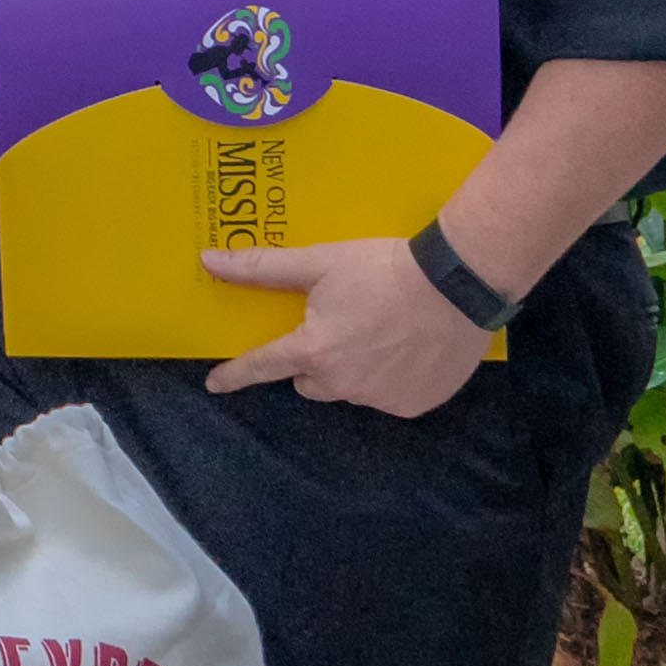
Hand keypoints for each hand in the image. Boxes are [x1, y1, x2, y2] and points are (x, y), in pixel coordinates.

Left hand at [199, 238, 490, 416]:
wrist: (456, 284)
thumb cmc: (382, 270)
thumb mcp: (318, 262)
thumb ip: (261, 267)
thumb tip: (208, 260)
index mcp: (314, 352)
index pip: (263, 366)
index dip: (236, 374)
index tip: (216, 383)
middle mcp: (343, 385)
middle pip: (309, 380)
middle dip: (313, 361)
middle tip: (334, 328)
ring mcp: (381, 399)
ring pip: (349, 389)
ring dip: (352, 370)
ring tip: (376, 332)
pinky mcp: (415, 405)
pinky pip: (387, 396)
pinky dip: (389, 378)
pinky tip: (406, 348)